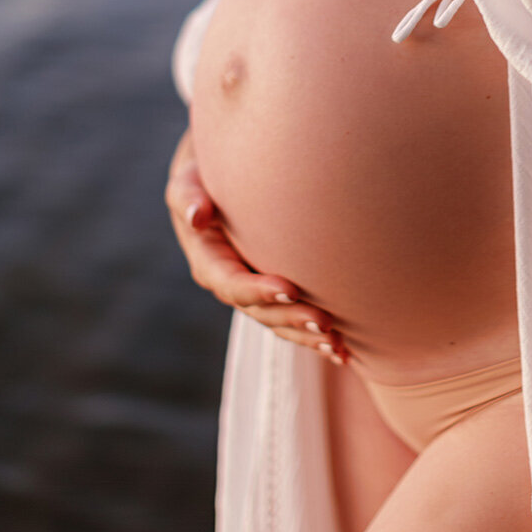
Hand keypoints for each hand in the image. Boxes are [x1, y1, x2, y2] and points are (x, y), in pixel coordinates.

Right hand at [165, 128, 348, 363]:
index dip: (258, 290)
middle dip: (293, 319)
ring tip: (339, 346)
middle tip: (326, 322)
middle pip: (261, 312)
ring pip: (280, 323)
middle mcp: (232, 285)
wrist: (217, 183)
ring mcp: (254, 292)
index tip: (289, 289)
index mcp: (209, 263)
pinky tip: (343, 351)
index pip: (232, 284)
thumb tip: (197, 215)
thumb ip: (190, 197)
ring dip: (308, 336)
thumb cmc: (202, 179)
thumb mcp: (188, 183)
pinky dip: (315, 337)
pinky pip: (293, 319)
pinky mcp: (274, 292)